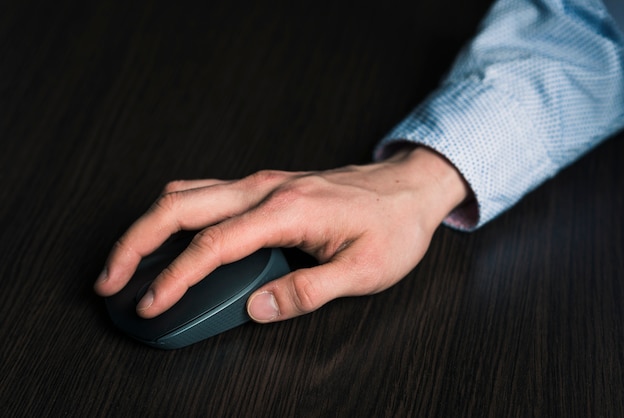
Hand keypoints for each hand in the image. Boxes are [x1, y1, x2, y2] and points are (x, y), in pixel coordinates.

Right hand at [94, 146, 468, 321]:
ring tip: (127, 261)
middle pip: (180, 206)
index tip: (152, 303)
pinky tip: (170, 237)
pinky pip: (206, 193)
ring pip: (187, 194)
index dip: (177, 277)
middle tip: (110, 277)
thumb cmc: (392, 227)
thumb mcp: (363, 270)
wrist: (407, 189)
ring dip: (149, 225)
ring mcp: (262, 183)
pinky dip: (175, 215)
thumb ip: (308, 292)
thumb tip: (257, 309)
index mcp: (288, 210)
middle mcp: (266, 189)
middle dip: (136, 241)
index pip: (214, 244)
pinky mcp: (264, 187)